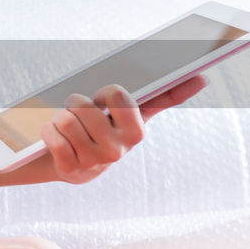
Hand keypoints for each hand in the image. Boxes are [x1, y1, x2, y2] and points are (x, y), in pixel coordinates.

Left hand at [41, 75, 207, 183]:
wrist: (73, 165)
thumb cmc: (104, 130)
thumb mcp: (132, 115)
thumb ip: (164, 96)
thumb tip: (201, 78)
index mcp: (136, 133)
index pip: (118, 95)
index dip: (105, 93)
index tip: (104, 100)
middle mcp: (118, 151)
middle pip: (84, 105)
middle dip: (76, 104)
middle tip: (80, 114)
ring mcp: (93, 162)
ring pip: (65, 119)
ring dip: (60, 118)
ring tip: (68, 126)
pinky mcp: (69, 170)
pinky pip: (52, 137)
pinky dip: (48, 132)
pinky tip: (54, 136)